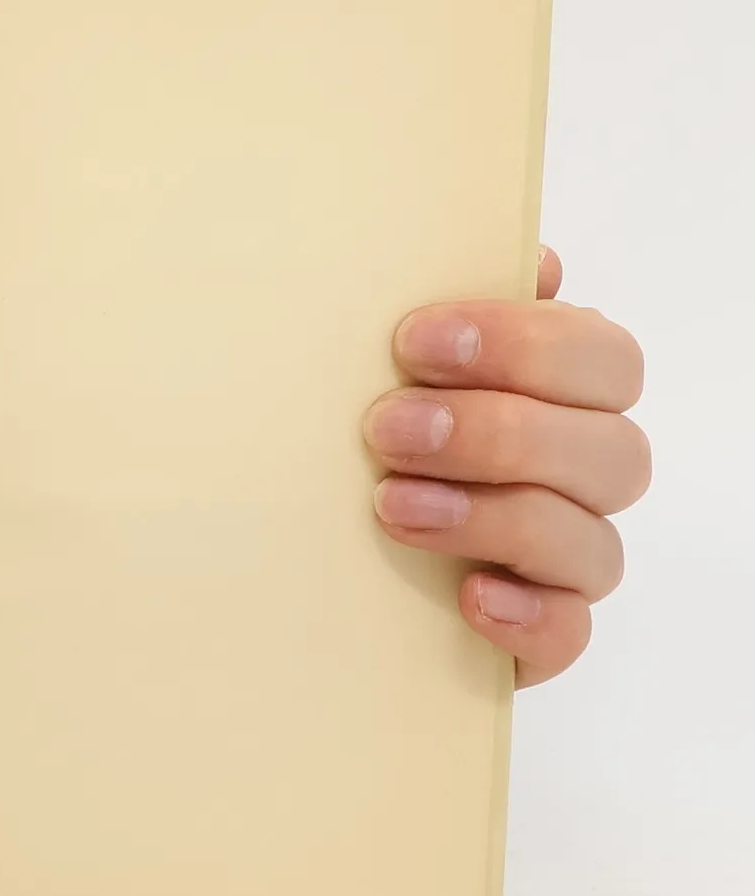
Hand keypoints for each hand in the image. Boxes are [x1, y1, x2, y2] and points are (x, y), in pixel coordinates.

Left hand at [366, 247, 647, 686]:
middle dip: (500, 433)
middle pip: (611, 450)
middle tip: (388, 428)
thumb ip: (437, 311)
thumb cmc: (346, 435)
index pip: (601, 358)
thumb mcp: (366, 364)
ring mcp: (562, 561)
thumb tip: (531, 261)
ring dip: (495, 517)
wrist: (284, 547)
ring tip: (391, 506)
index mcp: (558, 394)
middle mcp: (577, 476)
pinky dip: (528, 616)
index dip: (525, 344)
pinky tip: (469, 596)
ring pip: (592, 542)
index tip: (414, 340)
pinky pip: (570, 634)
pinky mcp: (536, 634)